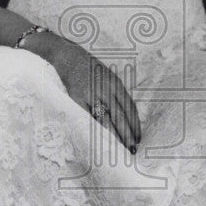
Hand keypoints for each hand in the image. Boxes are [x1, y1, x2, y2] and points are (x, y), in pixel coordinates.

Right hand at [26, 33, 140, 151]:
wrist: (66, 55)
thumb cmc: (88, 68)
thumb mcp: (107, 76)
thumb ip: (116, 93)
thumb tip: (127, 116)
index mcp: (115, 83)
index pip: (130, 107)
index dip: (135, 124)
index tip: (139, 138)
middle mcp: (105, 88)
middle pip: (120, 116)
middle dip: (128, 134)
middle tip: (132, 149)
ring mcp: (90, 93)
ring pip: (105, 120)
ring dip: (113, 136)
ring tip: (118, 149)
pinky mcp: (76, 98)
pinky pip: (88, 118)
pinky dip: (95, 130)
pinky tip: (100, 140)